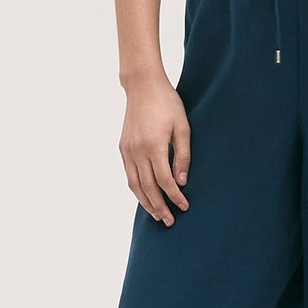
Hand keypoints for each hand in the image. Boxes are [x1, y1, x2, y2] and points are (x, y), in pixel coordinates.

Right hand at [120, 74, 191, 224]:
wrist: (142, 86)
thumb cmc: (167, 103)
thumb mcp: (183, 127)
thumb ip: (183, 156)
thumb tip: (182, 181)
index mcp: (154, 145)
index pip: (164, 180)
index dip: (174, 196)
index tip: (184, 206)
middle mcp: (137, 151)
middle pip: (148, 188)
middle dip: (160, 207)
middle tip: (170, 221)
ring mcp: (127, 150)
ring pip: (135, 185)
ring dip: (146, 203)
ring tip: (157, 216)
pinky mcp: (123, 148)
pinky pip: (129, 175)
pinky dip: (137, 189)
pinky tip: (145, 197)